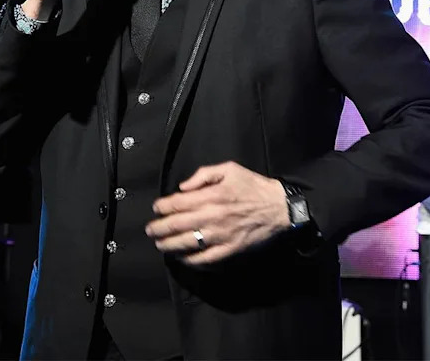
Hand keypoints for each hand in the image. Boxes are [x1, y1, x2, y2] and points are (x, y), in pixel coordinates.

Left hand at [145, 161, 290, 265]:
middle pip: (177, 225)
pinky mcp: (229, 250)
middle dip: (159, 228)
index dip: (162, 207)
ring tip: (160, 245)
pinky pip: (205, 259)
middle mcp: (212, 216)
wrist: (279, 207)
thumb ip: (203, 175)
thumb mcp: (229, 169)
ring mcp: (220, 236)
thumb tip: (183, 187)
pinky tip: (182, 258)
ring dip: (169, 245)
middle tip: (150, 230)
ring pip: (187, 243)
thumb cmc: (253, 186)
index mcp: (211, 196)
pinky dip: (190, 260)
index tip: (156, 208)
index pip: (177, 203)